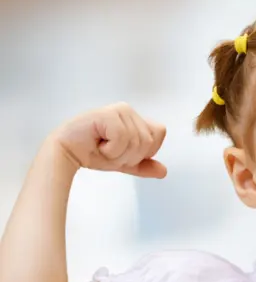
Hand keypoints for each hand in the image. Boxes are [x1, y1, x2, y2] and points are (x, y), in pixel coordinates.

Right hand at [49, 102, 167, 177]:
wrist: (66, 154)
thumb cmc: (92, 153)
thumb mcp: (123, 162)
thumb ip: (143, 166)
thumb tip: (164, 171)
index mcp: (134, 118)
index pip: (159, 133)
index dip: (145, 150)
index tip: (123, 151)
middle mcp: (128, 110)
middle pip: (148, 141)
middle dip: (130, 155)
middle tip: (109, 151)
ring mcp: (117, 110)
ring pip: (137, 141)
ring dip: (118, 154)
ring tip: (102, 147)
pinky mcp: (107, 114)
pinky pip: (122, 138)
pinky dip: (111, 149)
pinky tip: (97, 144)